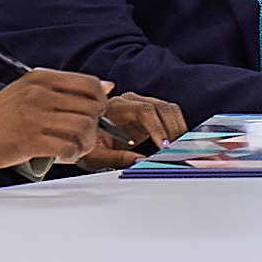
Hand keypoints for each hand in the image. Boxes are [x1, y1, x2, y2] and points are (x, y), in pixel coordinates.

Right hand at [0, 70, 106, 171]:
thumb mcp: (30, 90)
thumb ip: (67, 88)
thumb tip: (107, 86)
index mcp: (41, 78)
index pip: (90, 84)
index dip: (100, 101)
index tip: (96, 113)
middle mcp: (39, 94)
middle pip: (91, 108)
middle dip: (95, 125)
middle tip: (85, 135)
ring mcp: (35, 117)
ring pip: (84, 127)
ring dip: (86, 142)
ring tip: (75, 147)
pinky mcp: (30, 140)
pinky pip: (68, 147)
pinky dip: (73, 154)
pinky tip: (64, 155)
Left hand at [64, 91, 190, 169]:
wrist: (83, 140)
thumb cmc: (87, 146)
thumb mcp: (95, 156)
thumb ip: (117, 158)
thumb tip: (141, 160)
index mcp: (114, 107)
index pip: (144, 110)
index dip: (157, 127)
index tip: (164, 145)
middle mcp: (129, 101)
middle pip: (160, 106)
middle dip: (172, 128)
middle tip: (176, 148)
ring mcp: (141, 105)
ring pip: (169, 109)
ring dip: (177, 127)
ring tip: (178, 147)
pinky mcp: (149, 114)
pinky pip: (169, 115)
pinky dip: (176, 127)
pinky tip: (176, 142)